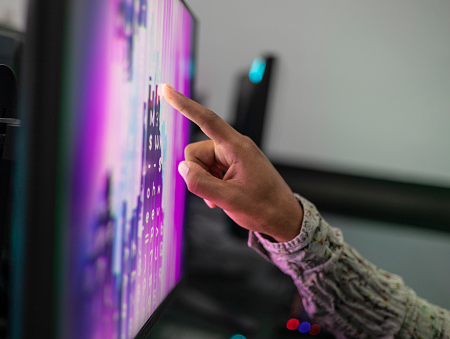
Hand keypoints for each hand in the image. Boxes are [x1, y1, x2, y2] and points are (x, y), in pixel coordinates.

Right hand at [163, 84, 302, 242]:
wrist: (283, 218)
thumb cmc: (264, 207)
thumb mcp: (229, 199)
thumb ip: (201, 183)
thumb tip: (183, 168)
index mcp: (237, 147)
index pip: (207, 120)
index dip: (184, 104)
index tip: (167, 89)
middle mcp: (234, 147)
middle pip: (195, 152)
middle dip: (198, 174)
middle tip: (214, 194)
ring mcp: (233, 156)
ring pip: (200, 163)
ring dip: (205, 181)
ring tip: (223, 197)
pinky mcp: (232, 165)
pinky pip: (209, 170)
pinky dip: (210, 184)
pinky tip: (223, 196)